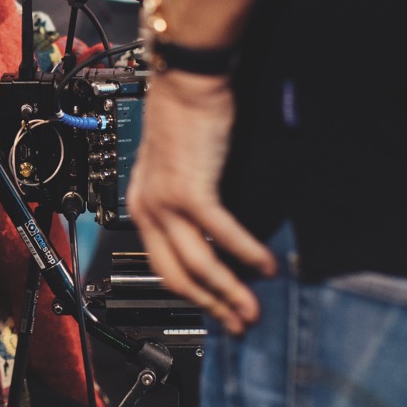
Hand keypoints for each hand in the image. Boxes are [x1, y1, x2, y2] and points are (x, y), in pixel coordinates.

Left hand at [126, 69, 276, 334]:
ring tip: (253, 309)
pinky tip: (265, 265)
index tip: (217, 309)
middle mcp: (147, 208)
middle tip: (239, 324)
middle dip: (211, 306)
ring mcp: (166, 202)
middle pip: (176, 275)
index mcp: (141, 204)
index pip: (163, 263)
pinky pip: (221, 234)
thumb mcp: (181, 168)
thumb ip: (190, 201)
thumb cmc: (186, 115)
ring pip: (198, 265)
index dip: (192, 293)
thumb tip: (216, 233)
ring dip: (229, 292)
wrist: (185, 82)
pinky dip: (246, 253)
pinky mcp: (190, 190)